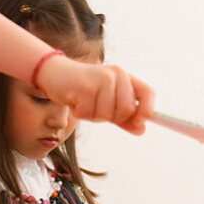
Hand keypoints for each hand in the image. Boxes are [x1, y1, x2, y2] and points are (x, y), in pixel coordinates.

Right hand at [36, 56, 153, 134]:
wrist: (56, 74)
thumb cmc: (84, 90)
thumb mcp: (107, 102)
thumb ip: (124, 117)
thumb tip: (141, 130)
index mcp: (125, 77)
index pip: (148, 93)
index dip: (148, 110)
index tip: (141, 123)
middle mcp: (116, 75)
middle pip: (126, 110)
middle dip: (111, 117)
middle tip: (97, 109)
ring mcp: (100, 79)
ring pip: (106, 114)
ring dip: (93, 116)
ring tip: (84, 103)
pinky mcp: (84, 86)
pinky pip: (88, 113)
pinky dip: (80, 113)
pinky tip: (75, 101)